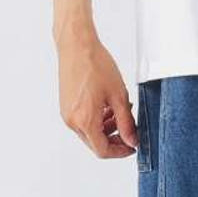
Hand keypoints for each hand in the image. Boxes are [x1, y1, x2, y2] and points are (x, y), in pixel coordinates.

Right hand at [57, 34, 138, 158]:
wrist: (77, 45)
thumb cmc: (95, 64)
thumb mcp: (118, 94)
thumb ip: (126, 121)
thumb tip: (132, 140)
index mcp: (84, 120)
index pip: (103, 150)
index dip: (120, 151)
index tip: (132, 146)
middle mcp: (72, 121)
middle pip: (95, 143)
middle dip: (114, 138)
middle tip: (129, 128)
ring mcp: (67, 114)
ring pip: (89, 132)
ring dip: (106, 127)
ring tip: (121, 111)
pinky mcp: (66, 105)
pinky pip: (82, 121)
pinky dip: (96, 118)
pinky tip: (107, 105)